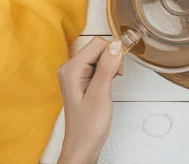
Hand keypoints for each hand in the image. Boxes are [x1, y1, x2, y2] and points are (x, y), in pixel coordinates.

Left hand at [57, 37, 123, 163]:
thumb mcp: (100, 94)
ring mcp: (74, 73)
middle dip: (111, 60)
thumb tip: (116, 45)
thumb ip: (107, 67)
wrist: (83, 144)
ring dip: (109, 67)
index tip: (118, 70)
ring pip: (99, 56)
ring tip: (107, 85)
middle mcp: (69, 68)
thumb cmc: (89, 125)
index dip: (112, 54)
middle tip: (113, 79)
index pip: (97, 44)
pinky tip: (105, 85)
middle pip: (98, 48)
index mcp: (70, 69)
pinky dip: (106, 72)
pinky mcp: (80, 78)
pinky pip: (97, 65)